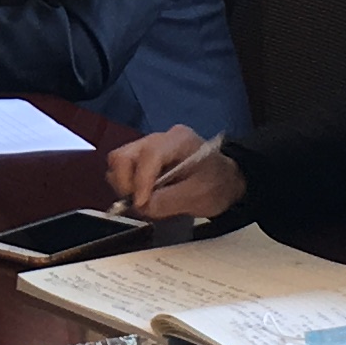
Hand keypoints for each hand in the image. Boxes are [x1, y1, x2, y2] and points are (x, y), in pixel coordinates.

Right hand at [104, 126, 247, 220]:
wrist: (226, 179)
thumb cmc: (217, 185)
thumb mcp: (199, 197)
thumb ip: (168, 201)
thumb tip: (141, 206)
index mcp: (178, 140)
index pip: (148, 156)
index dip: (140, 181)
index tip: (141, 204)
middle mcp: (159, 138)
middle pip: (123, 155)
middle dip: (125, 183)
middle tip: (138, 203)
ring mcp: (149, 146)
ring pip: (119, 161)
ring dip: (125, 185)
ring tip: (143, 201)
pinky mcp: (144, 158)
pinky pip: (125, 169)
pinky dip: (128, 186)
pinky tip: (145, 196)